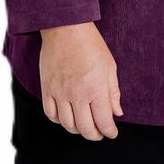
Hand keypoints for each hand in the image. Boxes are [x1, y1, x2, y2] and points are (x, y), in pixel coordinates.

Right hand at [38, 22, 122, 139]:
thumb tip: (116, 113)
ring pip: (67, 125)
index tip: (112, 133)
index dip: (109, 131)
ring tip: (84, 126)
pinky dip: (59, 121)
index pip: (104, 122)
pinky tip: (67, 117)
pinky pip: (50, 114)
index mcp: (96, 88)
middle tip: (99, 133)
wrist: (66, 28)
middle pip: (85, 128)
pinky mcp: (46, 89)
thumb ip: (113, 92)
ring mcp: (60, 93)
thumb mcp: (110, 66)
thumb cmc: (91, 45)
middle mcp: (77, 94)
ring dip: (78, 130)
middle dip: (95, 135)